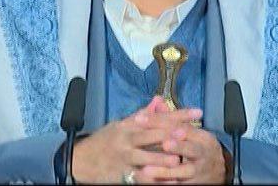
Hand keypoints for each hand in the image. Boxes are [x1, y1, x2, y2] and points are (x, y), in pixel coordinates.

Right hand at [72, 97, 202, 182]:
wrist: (80, 160)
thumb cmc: (104, 141)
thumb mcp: (120, 124)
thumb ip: (143, 115)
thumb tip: (159, 100)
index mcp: (130, 125)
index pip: (158, 117)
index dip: (178, 114)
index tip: (197, 112)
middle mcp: (127, 139)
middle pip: (153, 135)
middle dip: (170, 135)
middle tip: (187, 133)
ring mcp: (125, 158)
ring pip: (147, 159)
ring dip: (163, 160)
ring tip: (178, 161)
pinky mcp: (122, 174)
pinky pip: (141, 179)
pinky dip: (155, 180)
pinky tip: (167, 182)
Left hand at [136, 122, 227, 183]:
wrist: (219, 172)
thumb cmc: (199, 148)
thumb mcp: (192, 132)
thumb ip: (173, 118)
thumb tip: (157, 101)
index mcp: (202, 137)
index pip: (182, 126)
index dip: (161, 122)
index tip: (141, 119)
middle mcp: (203, 153)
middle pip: (191, 149)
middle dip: (178, 146)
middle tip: (164, 143)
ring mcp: (200, 171)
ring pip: (185, 171)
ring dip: (166, 171)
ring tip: (146, 170)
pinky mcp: (195, 184)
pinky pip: (180, 185)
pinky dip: (167, 184)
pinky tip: (152, 183)